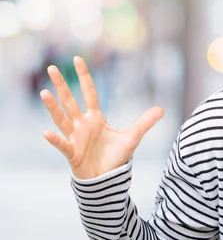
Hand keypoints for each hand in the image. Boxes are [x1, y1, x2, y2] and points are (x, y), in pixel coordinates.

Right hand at [41, 56, 163, 178]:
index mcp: (96, 118)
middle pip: (69, 101)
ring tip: (44, 93)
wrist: (106, 179)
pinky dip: (55, 139)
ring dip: (53, 107)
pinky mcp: (72, 153)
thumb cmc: (115, 157)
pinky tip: (46, 132)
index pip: (89, 93)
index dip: (84, 76)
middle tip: (51, 68)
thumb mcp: (132, 138)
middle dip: (61, 85)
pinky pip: (62, 145)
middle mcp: (82, 125)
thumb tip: (161, 109)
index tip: (78, 59)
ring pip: (62, 119)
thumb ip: (144, 123)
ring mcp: (75, 138)